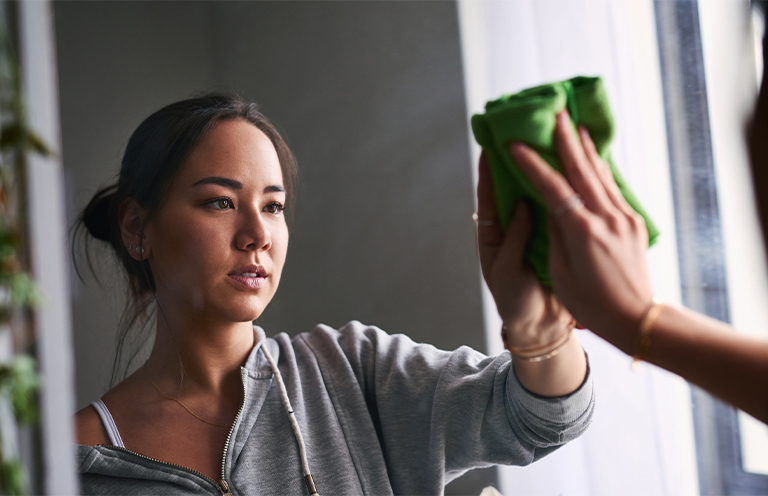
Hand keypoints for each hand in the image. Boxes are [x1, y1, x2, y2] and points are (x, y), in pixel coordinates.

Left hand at [476, 152, 572, 349]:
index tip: (490, 144)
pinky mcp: (556, 237)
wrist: (542, 327)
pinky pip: (558, 210)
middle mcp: (514, 227)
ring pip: (538, 195)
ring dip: (543, 172)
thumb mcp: (507, 270)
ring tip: (550, 144)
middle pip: (513, 188)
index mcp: (494, 235)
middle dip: (517, 162)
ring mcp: (536, 230)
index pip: (489, 196)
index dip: (488, 170)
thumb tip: (521, 203)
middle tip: (524, 132)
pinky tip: (574, 173)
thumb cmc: (516, 301)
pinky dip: (563, 193)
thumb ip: (514, 238)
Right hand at [511, 110, 653, 352]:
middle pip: (581, 169)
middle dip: (564, 140)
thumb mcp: (561, 272)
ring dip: (585, 148)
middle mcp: (605, 218)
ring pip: (600, 173)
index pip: (552, 188)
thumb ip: (555, 234)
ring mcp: (623, 218)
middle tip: (554, 113)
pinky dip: (601, 167)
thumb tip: (550, 206)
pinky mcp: (633, 222)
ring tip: (574, 124)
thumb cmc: (591, 304)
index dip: (533, 164)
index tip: (516, 144)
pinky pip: (612, 186)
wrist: (636, 319)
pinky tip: (595, 156)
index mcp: (582, 232)